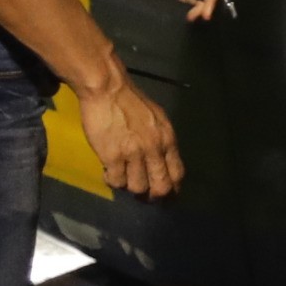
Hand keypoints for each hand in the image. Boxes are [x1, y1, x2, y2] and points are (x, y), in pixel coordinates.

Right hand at [74, 71, 182, 198]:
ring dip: (129, 187)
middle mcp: (154, 148)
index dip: (173, 190)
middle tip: (144, 197)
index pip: (177, 174)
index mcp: (168, 139)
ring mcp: (133, 154)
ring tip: (123, 177)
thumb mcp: (157, 120)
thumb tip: (162, 164)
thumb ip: (161, 142)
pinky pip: (116, 182)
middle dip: (153, 197)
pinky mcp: (112, 156)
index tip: (166, 196)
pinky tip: (109, 172)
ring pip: (137, 188)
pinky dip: (112, 181)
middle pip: (161, 187)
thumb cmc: (132, 102)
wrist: (108, 88)